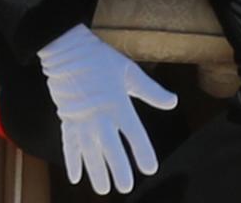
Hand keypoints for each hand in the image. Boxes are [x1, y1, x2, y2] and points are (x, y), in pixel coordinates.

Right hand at [38, 25, 178, 194]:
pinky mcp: (66, 120)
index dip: (143, 153)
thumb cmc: (103, 61)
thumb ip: (152, 92)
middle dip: (118, 170)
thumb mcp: (131, 73)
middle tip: (126, 188)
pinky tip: (76, 178)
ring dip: (96, 172)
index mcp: (119, 104)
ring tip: (103, 189)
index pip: (134, 134)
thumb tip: (173, 103)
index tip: (150, 169)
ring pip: (89, 153)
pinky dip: (72, 162)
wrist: (69, 51)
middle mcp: (100, 116)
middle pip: (111, 149)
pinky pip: (69, 146)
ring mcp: (81, 120)